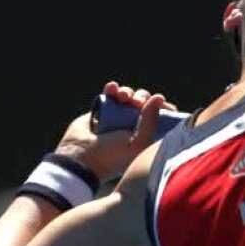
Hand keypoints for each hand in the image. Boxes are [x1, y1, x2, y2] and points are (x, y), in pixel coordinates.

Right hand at [54, 81, 177, 182]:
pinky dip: (112, 88)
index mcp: (146, 135)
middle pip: (145, 102)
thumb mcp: (138, 143)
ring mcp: (117, 116)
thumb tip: (159, 97)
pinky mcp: (102, 110)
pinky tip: (112, 88)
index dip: (164, 107)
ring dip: (127, 92)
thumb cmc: (113, 156)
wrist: (81, 157)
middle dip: (142, 97)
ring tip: (122, 96)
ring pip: (129, 96)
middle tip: (136, 103)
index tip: (163, 104)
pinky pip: (111, 94)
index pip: (161, 117)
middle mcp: (133, 125)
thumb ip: (151, 121)